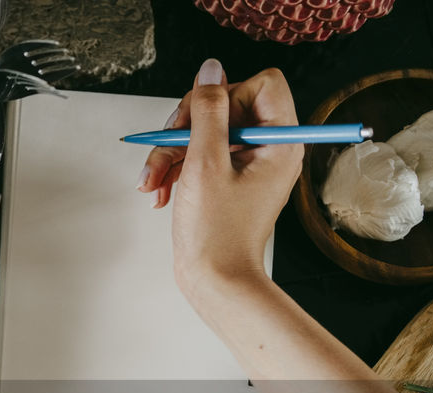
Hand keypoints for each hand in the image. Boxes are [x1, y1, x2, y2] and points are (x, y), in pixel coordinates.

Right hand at [137, 60, 303, 297]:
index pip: (262, 85)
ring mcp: (247, 166)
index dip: (227, 94)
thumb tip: (211, 71)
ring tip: (152, 180)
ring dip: (172, 152)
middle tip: (168, 147)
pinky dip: (176, 169)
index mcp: (280, 142)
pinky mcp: (227, 181)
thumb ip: (208, 111)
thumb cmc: (216, 235)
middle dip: (188, 127)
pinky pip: (200, 156)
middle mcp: (269, 150)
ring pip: (206, 133)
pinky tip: (160, 190)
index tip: (203, 121)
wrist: (215, 282)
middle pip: (226, 107)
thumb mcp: (205, 164)